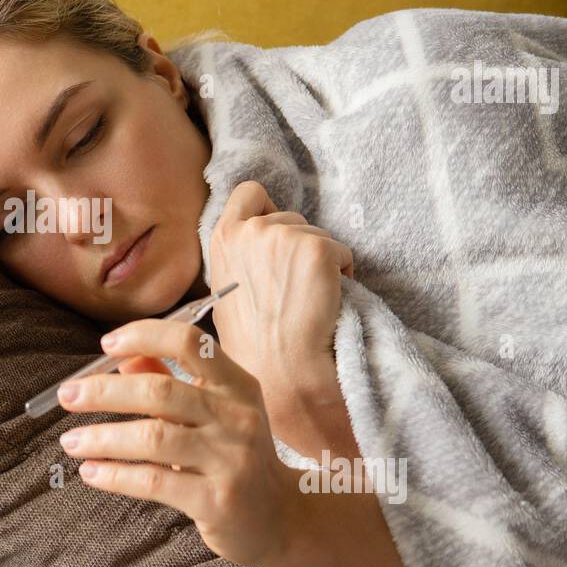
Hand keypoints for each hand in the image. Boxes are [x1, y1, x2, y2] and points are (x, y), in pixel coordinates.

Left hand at [56, 316, 296, 566]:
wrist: (279, 518)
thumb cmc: (236, 457)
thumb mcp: (214, 413)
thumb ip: (170, 383)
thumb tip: (122, 358)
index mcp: (237, 385)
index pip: (190, 343)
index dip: (144, 336)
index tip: (106, 344)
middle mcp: (237, 417)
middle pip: (159, 392)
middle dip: (104, 391)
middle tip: (67, 395)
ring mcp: (229, 459)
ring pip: (151, 438)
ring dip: (102, 437)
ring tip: (71, 441)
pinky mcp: (216, 500)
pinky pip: (154, 481)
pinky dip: (115, 475)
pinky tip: (91, 472)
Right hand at [208, 180, 353, 395]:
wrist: (282, 373)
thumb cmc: (255, 348)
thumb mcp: (226, 294)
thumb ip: (238, 260)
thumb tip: (256, 249)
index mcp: (223, 239)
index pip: (249, 192)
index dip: (267, 209)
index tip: (276, 238)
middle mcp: (250, 229)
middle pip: (290, 217)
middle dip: (299, 246)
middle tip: (294, 290)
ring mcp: (284, 236)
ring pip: (318, 235)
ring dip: (321, 262)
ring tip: (309, 302)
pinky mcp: (317, 248)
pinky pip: (342, 252)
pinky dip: (343, 274)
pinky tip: (328, 304)